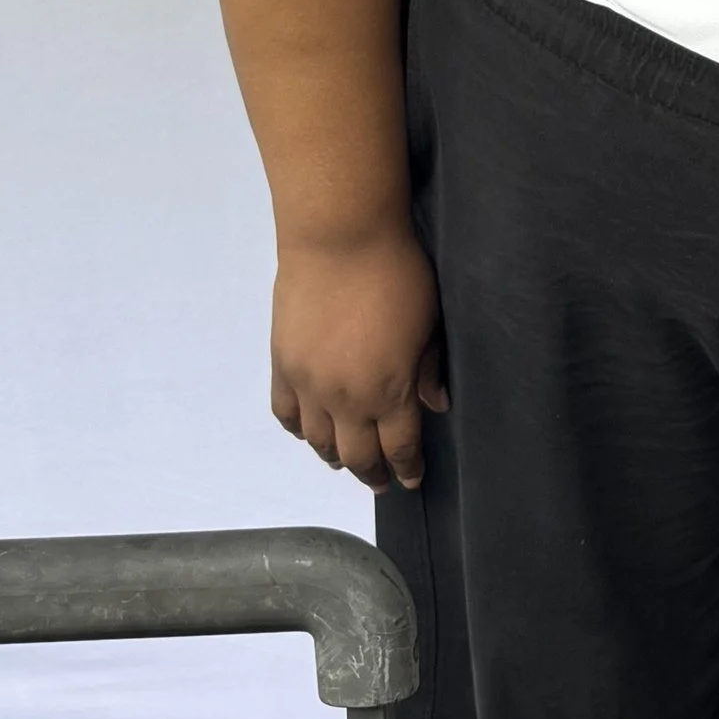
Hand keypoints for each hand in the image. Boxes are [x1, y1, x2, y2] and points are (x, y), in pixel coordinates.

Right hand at [270, 230, 447, 489]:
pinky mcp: (282, 364)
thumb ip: (429, 368)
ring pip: (317, 441)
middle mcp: (345, 399)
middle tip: (380, 480)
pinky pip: (285, 413)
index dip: (406, 468)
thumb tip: (436, 405)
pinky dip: (298, 430)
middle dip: (372, 472)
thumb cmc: (398, 273)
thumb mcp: (429, 322)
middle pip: (356, 454)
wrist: (341, 239)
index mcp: (389, 391)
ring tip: (346, 460)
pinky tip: (308, 432)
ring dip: (334, 456)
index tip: (411, 478)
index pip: (398, 447)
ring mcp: (308, 384)